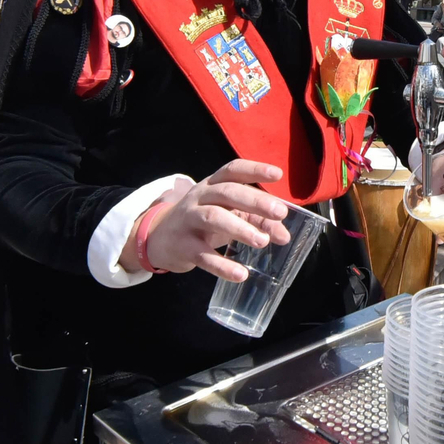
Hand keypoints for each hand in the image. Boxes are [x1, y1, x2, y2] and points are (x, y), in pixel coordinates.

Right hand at [120, 160, 290, 281]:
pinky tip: (241, 274)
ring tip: (263, 241)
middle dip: (254, 201)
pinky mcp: (183, 247)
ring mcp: (188, 220)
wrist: (158, 239)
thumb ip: (257, 221)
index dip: (254, 170)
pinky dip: (222, 266)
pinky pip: (203, 256)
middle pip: (226, 192)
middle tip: (279, 213)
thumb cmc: (201, 222)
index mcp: (212, 185)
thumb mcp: (227, 214)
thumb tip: (285, 236)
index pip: (233, 170)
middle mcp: (199, 197)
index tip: (278, 174)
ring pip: (214, 218)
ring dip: (240, 229)